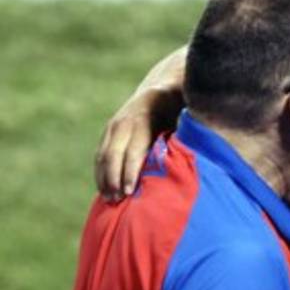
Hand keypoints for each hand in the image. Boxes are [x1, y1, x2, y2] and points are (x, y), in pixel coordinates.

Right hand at [95, 85, 181, 199]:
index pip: (133, 150)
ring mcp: (113, 127)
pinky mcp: (108, 133)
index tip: (130, 192)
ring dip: (104, 179)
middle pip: (113, 155)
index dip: (130, 172)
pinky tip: (104, 190)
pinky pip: (100, 155)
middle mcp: (123, 122)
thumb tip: (190, 154)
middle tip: (117, 201)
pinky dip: (101, 173)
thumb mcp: (184, 115)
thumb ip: (184, 131)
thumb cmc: (179, 107)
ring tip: (109, 200)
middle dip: (114, 179)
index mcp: (143, 118)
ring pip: (102, 156)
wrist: (161, 88)